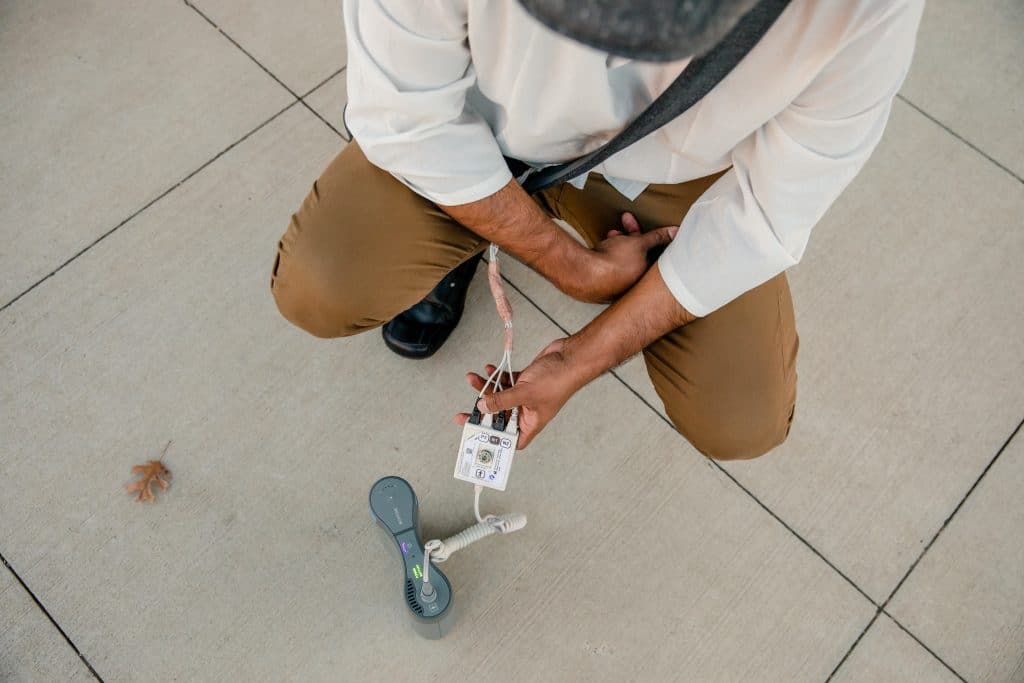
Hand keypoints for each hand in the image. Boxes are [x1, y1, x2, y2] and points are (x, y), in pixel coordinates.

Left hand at [454, 339, 587, 448]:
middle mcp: (528, 411)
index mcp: (531, 422)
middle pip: (501, 417)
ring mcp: (526, 395)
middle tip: (466, 411)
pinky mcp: (526, 381)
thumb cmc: (558, 380)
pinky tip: (488, 370)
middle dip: (484, 411)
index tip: (478, 436)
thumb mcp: (525, 393)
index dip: (496, 440)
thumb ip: (502, 401)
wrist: (570, 357)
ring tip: (473, 379)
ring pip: (501, 396)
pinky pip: (506, 381)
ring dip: (487, 388)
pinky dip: (497, 376)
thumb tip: (482, 408)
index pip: (512, 439)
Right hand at [569, 212, 677, 303]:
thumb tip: (676, 232)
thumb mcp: (639, 243)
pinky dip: (607, 255)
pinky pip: (608, 267)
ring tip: (612, 233)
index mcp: (645, 280)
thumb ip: (657, 238)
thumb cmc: (613, 262)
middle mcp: (632, 288)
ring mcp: (615, 289)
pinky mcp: (600, 288)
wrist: (583, 274)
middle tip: (626, 219)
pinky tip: (602, 245)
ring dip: (619, 243)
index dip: (650, 236)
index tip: (643, 225)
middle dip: (632, 236)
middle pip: (638, 257)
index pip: (655, 255)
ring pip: (622, 261)